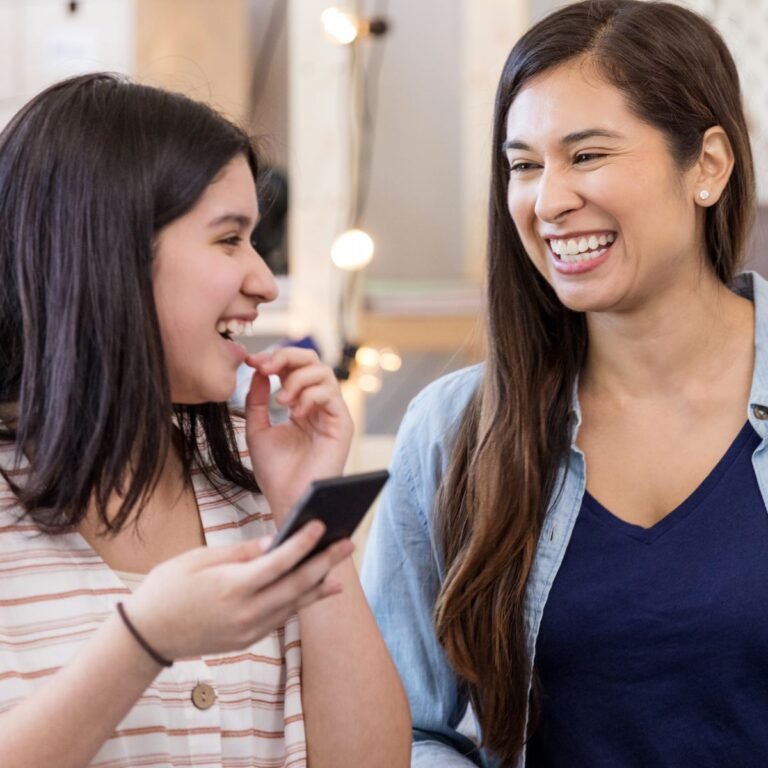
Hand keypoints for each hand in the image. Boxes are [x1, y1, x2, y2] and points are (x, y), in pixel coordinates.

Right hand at [124, 521, 353, 660]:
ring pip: (294, 604)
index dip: (302, 544)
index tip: (321, 525)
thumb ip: (240, 553)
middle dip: (325, 562)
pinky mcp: (247, 639)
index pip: (278, 563)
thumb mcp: (198, 560)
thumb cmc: (168, 588)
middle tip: (347, 542)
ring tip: (340, 567)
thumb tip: (274, 543)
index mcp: (231, 587)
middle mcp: (245, 612)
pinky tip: (317, 590)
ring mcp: (248, 629)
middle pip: (296, 585)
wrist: (146, 636)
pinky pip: (282, 617)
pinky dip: (302, 602)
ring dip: (320, 585)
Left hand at [243, 348, 353, 521]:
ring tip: (281, 401)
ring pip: (323, 372)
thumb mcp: (256, 430)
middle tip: (265, 366)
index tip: (251, 361)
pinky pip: (330, 394)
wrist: (288, 500)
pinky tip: (295, 413)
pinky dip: (309, 396)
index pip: (293, 367)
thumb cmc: (275, 473)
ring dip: (296, 379)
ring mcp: (332, 413)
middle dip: (286, 357)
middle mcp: (319, 405)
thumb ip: (257, 400)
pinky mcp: (342, 424)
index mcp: (300, 404)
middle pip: (312, 360)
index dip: (274, 358)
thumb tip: (260, 371)